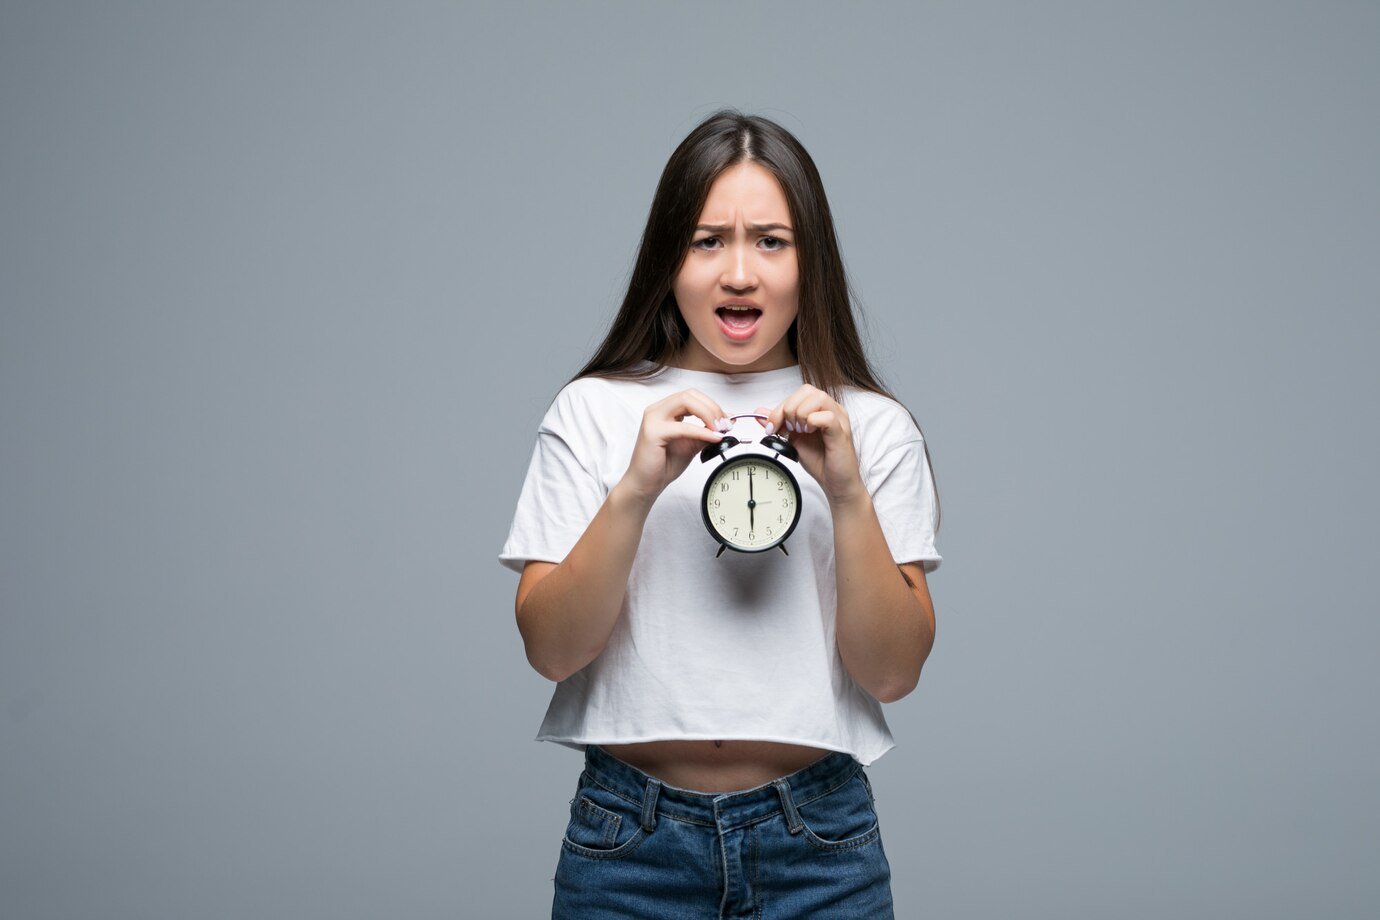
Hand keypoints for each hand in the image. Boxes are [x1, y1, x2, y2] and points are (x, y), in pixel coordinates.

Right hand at [621, 389, 729, 503]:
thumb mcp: (692, 443)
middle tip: (724, 424)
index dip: (712, 405)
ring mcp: (653, 419)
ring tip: (719, 429)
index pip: (692, 396)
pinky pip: (684, 427)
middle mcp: (657, 410)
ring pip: (685, 402)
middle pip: (689, 395)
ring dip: (708, 414)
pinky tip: (713, 438)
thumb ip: (706, 430)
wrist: (646, 483)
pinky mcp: (653, 433)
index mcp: (664, 410)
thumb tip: (727, 420)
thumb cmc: (664, 464)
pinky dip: (701, 431)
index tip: (726, 420)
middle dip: (712, 407)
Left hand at [754, 385, 865, 505]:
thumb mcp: (792, 439)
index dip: (781, 407)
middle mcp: (831, 409)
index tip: (772, 426)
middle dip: (789, 408)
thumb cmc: (820, 460)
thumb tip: (760, 412)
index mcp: (820, 409)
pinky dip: (812, 423)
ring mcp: (838, 418)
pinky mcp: (842, 431)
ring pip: (818, 398)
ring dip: (801, 414)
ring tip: (801, 431)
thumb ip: (779, 424)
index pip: (798, 393)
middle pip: (807, 391)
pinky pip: (827, 416)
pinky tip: (809, 433)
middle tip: (788, 429)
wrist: (834, 482)